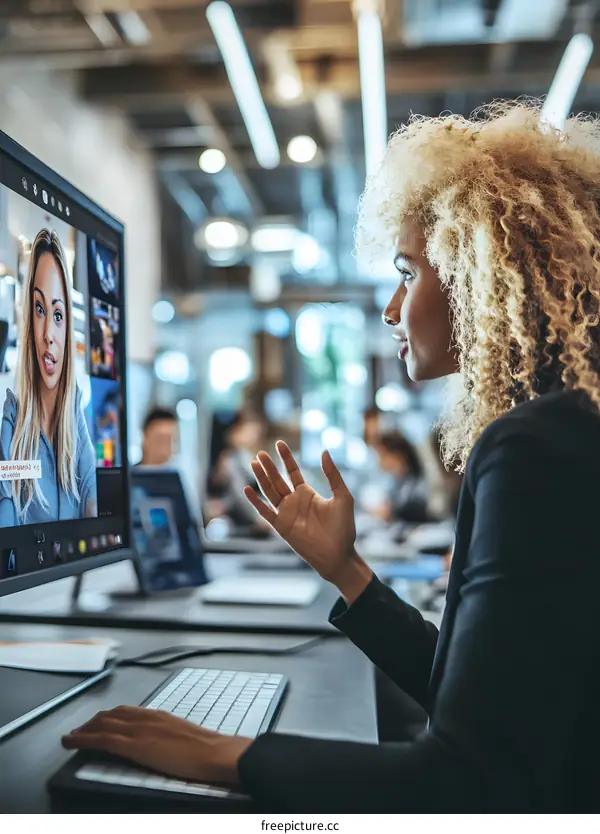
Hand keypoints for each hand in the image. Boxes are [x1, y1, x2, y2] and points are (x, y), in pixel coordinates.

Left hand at [62, 707, 251, 784]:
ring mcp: (140, 730)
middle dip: (93, 721)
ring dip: (84, 729)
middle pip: (112, 714)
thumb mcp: (186, 736)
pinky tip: (72, 742)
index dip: (110, 715)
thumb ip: (171, 735)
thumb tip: (166, 743)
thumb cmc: (207, 749)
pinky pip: (103, 739)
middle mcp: (147, 718)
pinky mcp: (135, 745)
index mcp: (160, 716)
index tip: (99, 720)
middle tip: (81, 729)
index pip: (128, 711)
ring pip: (104, 723)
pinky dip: (83, 739)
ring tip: (72, 736)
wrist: (214, 753)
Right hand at [244, 442, 371, 600]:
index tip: (280, 443)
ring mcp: (286, 514)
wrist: (338, 555)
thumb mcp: (343, 497)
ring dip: (261, 478)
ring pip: (269, 492)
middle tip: (260, 452)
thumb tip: (324, 451)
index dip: (286, 457)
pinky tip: (247, 488)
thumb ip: (333, 475)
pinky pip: (264, 511)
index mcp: (307, 494)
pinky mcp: (281, 526)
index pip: (292, 471)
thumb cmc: (344, 529)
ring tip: (254, 463)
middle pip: (277, 480)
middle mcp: (294, 502)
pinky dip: (255, 501)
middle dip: (269, 466)